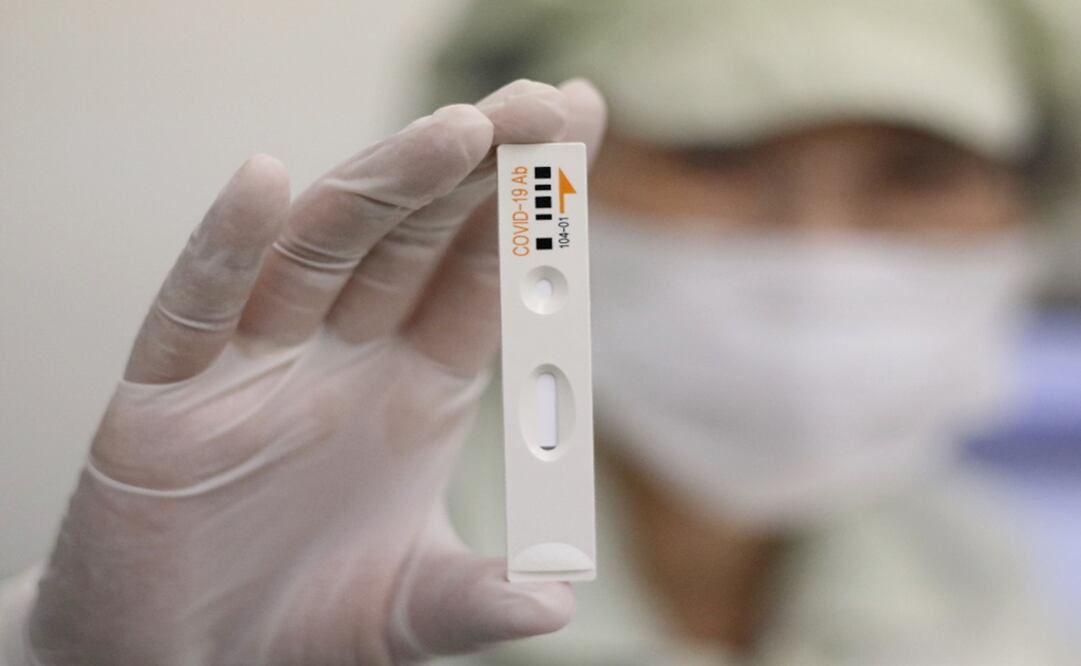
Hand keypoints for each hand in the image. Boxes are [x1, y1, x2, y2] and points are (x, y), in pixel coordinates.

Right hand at [18, 79, 605, 664]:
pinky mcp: (168, 395)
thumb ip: (478, 601)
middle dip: (477, 170)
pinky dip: (226, 247)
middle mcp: (343, 356)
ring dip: (385, 185)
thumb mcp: (410, 610)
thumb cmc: (302, 622)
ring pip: (322, 249)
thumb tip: (556, 602)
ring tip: (457, 130)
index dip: (532, 208)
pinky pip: (197, 306)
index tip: (583, 125)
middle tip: (538, 105)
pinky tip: (261, 182)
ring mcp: (257, 365)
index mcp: (416, 386)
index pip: (482, 275)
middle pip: (415, 238)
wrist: (186, 663)